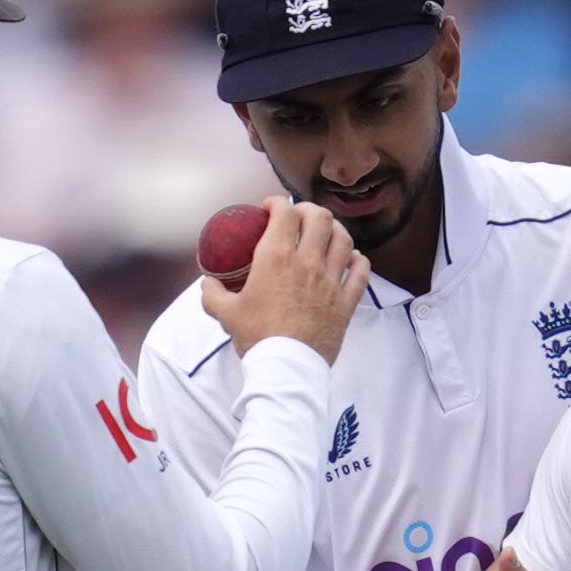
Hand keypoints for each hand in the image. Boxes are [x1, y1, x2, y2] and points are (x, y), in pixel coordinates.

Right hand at [199, 197, 369, 363]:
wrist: (286, 367)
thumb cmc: (256, 337)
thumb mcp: (224, 313)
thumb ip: (213, 293)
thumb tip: (209, 284)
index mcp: (276, 257)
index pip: (284, 212)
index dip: (277, 203)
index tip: (270, 208)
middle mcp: (307, 262)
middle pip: (319, 217)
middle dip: (308, 210)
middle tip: (299, 218)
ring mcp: (331, 280)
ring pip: (343, 238)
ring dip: (335, 230)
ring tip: (326, 234)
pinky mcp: (347, 301)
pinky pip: (361, 271)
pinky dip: (358, 260)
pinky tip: (352, 259)